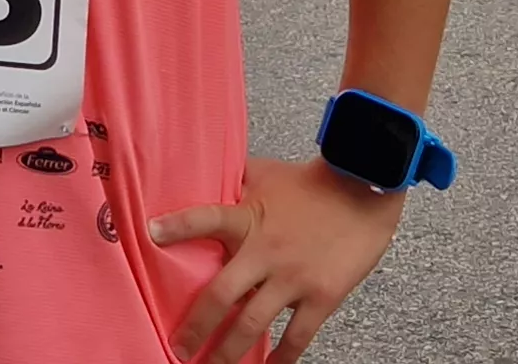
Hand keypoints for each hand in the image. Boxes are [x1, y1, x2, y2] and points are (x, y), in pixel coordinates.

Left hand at [152, 155, 405, 363]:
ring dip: (228, 352)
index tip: (151, 234)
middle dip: (196, 327)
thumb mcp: (266, 173)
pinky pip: (297, 336)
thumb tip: (204, 173)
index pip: (206, 218)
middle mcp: (265, 251)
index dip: (178, 226)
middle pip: (220, 295)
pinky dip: (281, 359)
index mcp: (248, 217)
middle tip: (177, 349)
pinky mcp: (322, 296)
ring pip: (252, 324)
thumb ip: (234, 181)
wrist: (366, 187)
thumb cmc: (313, 180)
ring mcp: (293, 277)